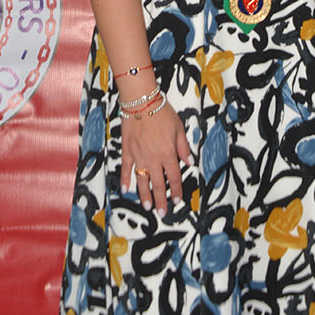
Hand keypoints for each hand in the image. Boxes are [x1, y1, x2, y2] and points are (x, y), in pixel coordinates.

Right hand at [121, 98, 191, 216]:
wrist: (141, 102)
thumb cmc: (161, 112)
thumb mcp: (179, 128)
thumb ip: (184, 147)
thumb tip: (189, 162)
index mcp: (168, 154)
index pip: (174, 177)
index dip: (176, 190)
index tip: (177, 201)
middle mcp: (153, 159)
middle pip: (158, 184)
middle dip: (161, 200)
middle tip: (161, 213)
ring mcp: (139, 156)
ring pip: (142, 180)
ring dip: (145, 195)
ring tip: (147, 206)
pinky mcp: (127, 151)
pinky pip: (126, 169)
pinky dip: (125, 179)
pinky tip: (126, 189)